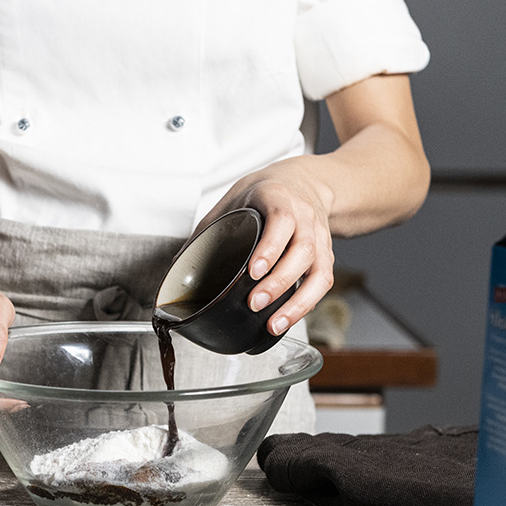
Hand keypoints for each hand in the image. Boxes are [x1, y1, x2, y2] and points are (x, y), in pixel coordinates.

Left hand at [199, 156, 335, 336]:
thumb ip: (209, 230)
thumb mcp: (233, 200)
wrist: (304, 182)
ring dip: (298, 301)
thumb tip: (179, 265)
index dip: (270, 247)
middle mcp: (305, 216)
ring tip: (273, 323)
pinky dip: (307, 304)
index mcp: (279, 197)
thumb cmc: (265, 193)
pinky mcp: (326, 255)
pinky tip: (288, 319)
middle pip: (302, 250)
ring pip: (319, 270)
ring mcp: (319, 236)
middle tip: (254, 303)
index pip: (282, 219)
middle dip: (278, 281)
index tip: (253, 271)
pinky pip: (323, 282)